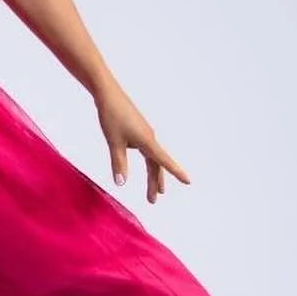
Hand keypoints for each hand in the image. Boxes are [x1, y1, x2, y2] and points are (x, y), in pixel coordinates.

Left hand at [93, 79, 189, 204]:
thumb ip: (118, 163)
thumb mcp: (113, 142)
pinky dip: (148, 164)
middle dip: (155, 183)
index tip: (189, 181)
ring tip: (155, 192)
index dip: (176, 172)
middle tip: (153, 201)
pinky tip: (146, 169)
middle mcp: (149, 138)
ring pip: (152, 159)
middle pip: (156, 165)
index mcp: (146, 141)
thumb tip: (121, 184)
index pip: (163, 161)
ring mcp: (145, 134)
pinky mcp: (139, 131)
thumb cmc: (111, 116)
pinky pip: (147, 152)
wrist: (108, 95)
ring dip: (152, 175)